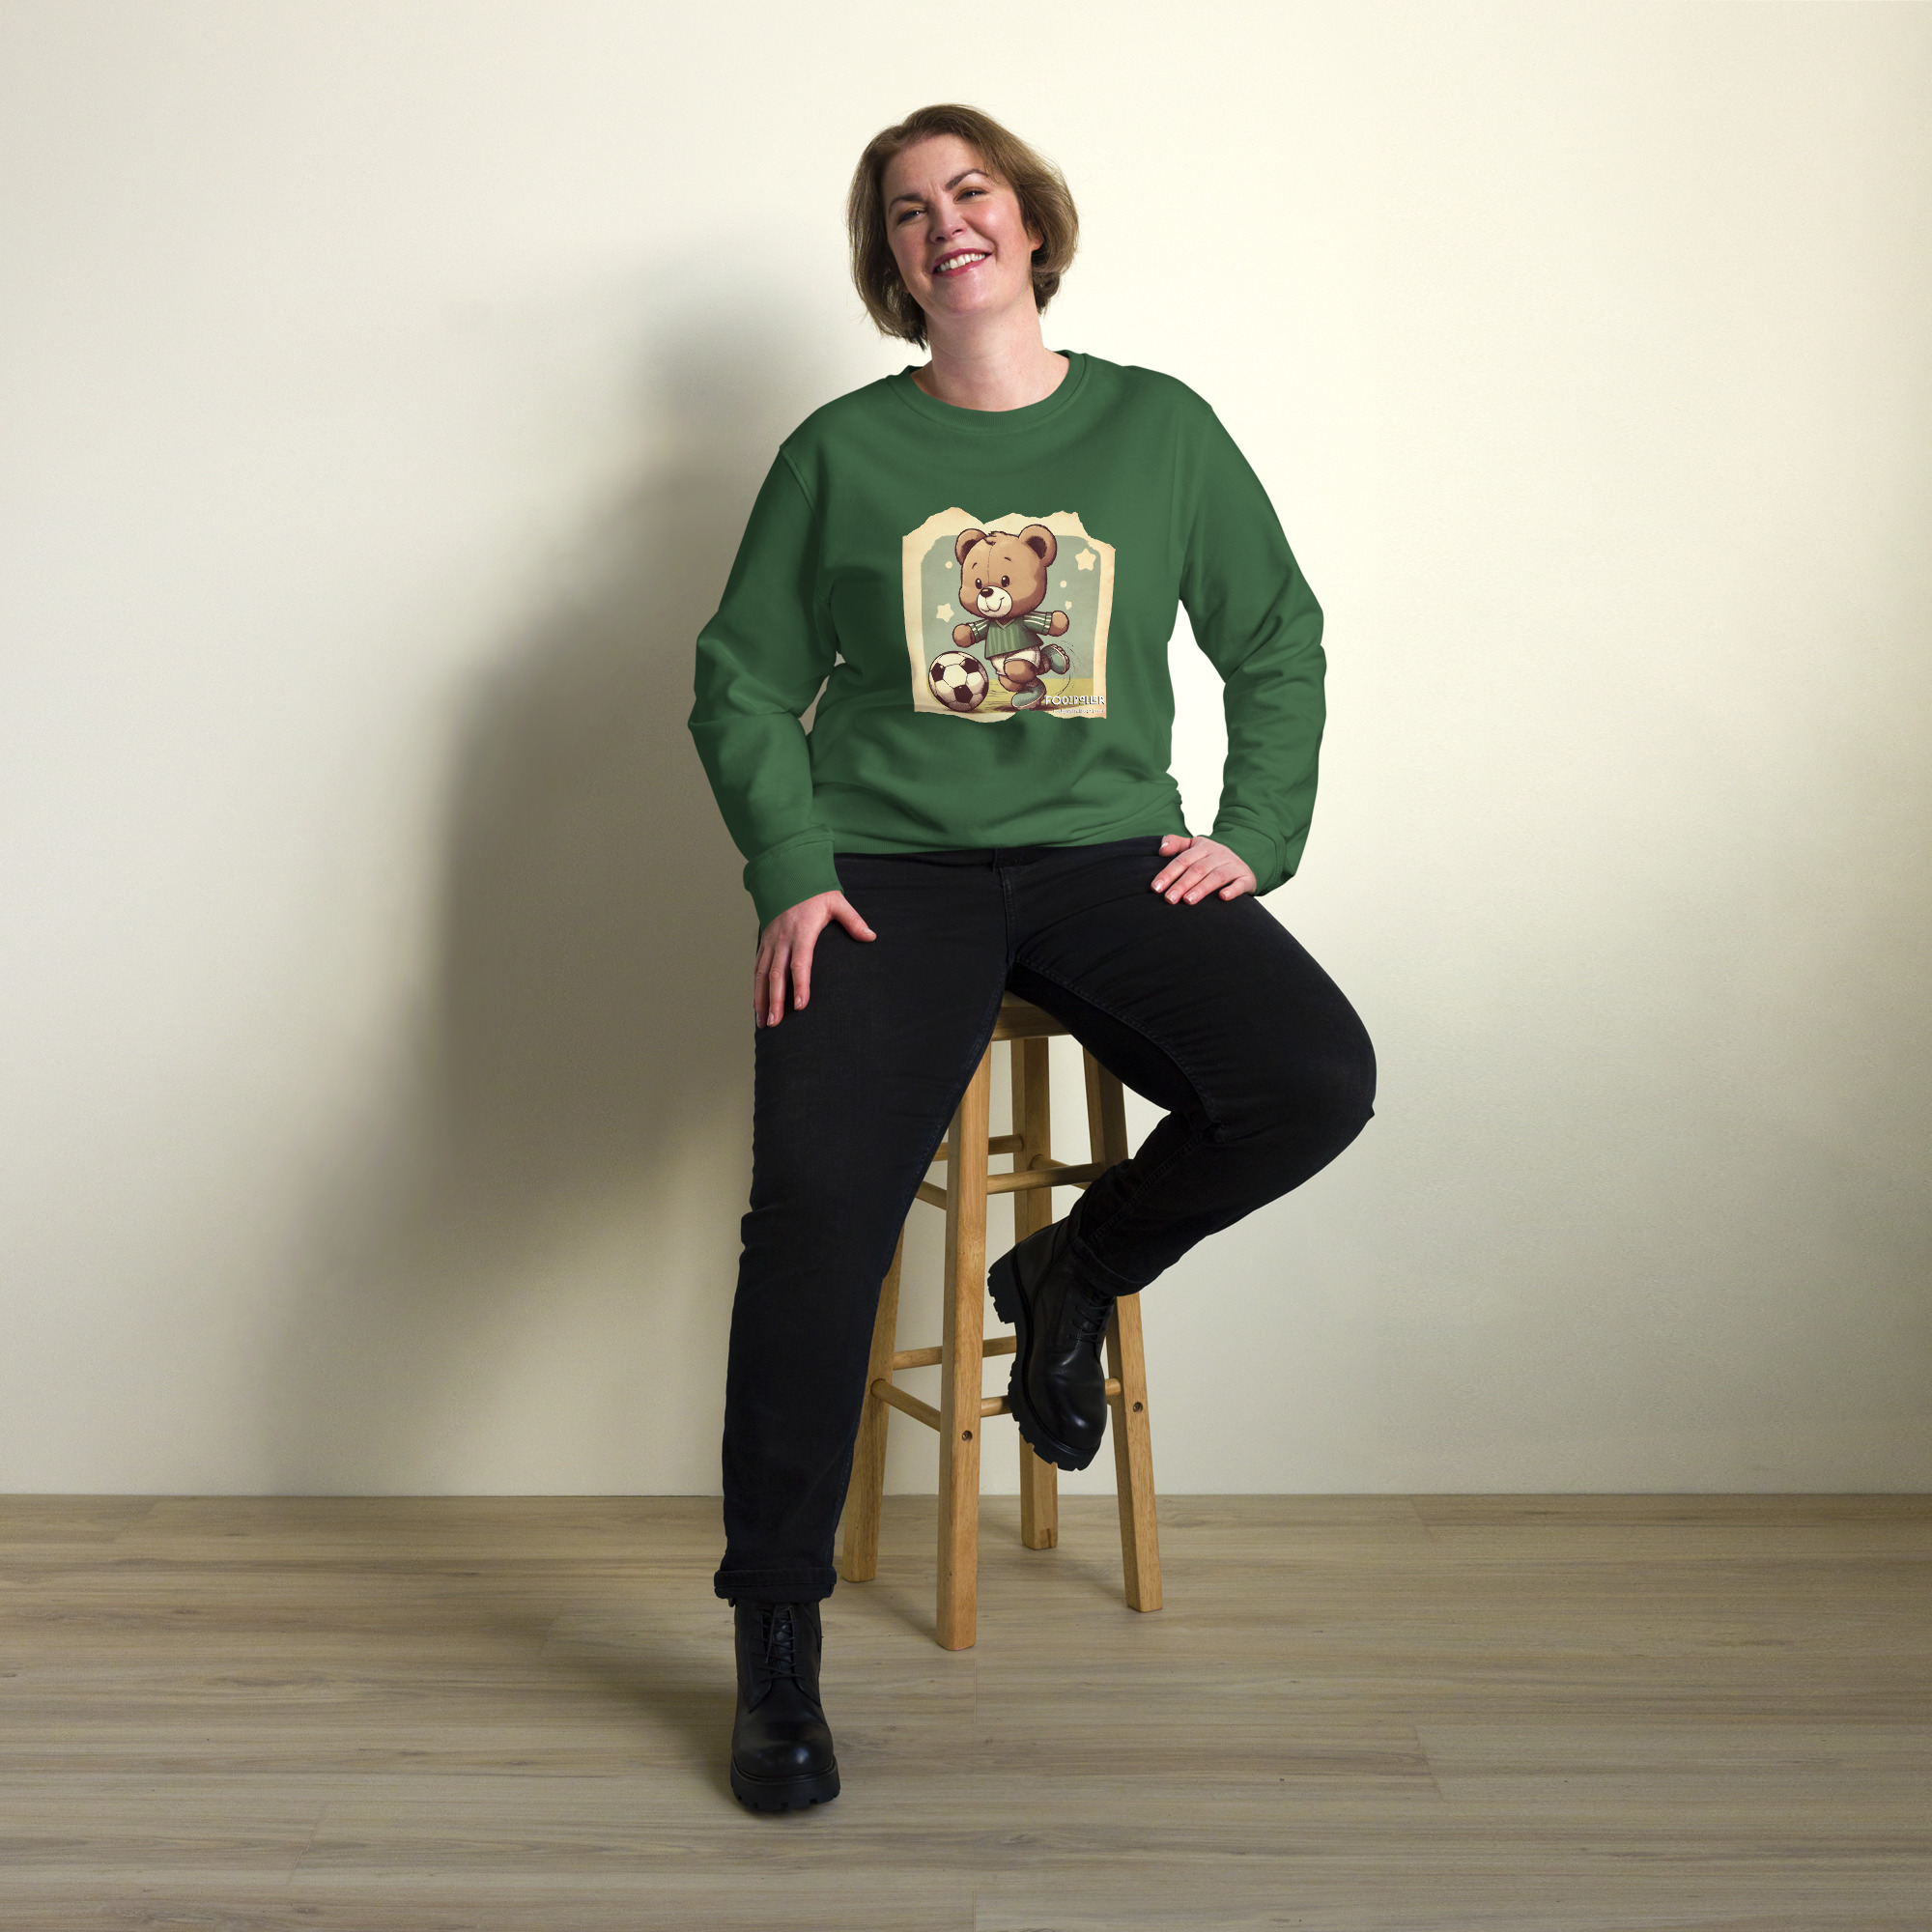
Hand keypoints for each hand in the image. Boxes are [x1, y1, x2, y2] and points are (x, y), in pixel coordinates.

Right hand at [754, 890, 875, 1027]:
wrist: (788, 876)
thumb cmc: (815, 892)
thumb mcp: (837, 902)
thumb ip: (853, 921)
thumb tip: (871, 937)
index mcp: (802, 931)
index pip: (800, 962)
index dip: (800, 985)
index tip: (801, 1005)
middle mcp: (783, 939)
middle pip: (776, 974)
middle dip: (775, 1000)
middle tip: (775, 1023)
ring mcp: (771, 941)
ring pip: (762, 974)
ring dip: (761, 999)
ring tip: (762, 1022)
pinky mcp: (764, 942)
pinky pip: (757, 967)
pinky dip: (756, 987)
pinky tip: (757, 1004)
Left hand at [1150, 834, 1256, 904]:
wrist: (1244, 862)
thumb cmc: (1211, 859)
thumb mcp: (1194, 847)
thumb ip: (1175, 844)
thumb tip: (1161, 849)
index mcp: (1203, 847)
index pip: (1183, 860)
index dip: (1168, 873)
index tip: (1156, 888)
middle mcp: (1219, 854)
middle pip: (1198, 869)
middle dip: (1182, 884)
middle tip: (1169, 899)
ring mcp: (1233, 866)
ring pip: (1217, 876)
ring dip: (1202, 888)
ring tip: (1188, 900)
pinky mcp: (1246, 878)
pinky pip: (1240, 884)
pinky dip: (1232, 890)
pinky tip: (1223, 898)